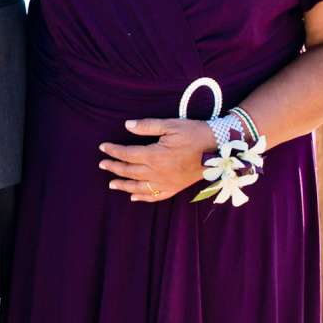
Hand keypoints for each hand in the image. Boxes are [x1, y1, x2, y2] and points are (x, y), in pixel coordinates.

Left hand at [99, 119, 213, 202]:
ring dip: (123, 185)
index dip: (113, 151)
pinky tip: (134, 197)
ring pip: (138, 187)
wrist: (219, 148)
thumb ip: (147, 126)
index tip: (103, 147)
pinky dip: (143, 197)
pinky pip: (155, 196)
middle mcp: (157, 172)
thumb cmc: (195, 133)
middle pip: (129, 171)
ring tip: (111, 184)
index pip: (127, 154)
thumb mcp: (171, 124)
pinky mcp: (175, 187)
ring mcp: (166, 182)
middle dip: (114, 168)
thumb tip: (127, 125)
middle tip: (102, 165)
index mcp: (154, 155)